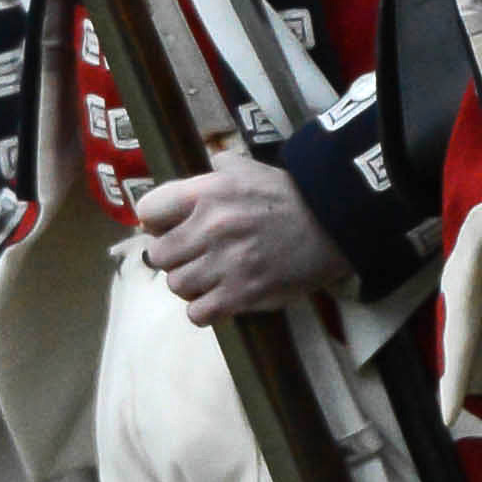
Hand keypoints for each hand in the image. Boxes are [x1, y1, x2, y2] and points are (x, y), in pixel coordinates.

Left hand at [131, 160, 350, 322]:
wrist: (333, 224)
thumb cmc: (288, 196)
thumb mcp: (248, 168)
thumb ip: (214, 168)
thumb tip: (192, 180)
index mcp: (208, 192)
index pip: (148, 211)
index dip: (157, 221)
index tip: (171, 226)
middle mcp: (212, 227)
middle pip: (158, 254)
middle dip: (174, 255)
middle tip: (193, 255)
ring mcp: (226, 264)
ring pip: (177, 285)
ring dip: (190, 283)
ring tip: (209, 276)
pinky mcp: (242, 295)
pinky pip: (198, 313)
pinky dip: (205, 309)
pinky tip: (218, 298)